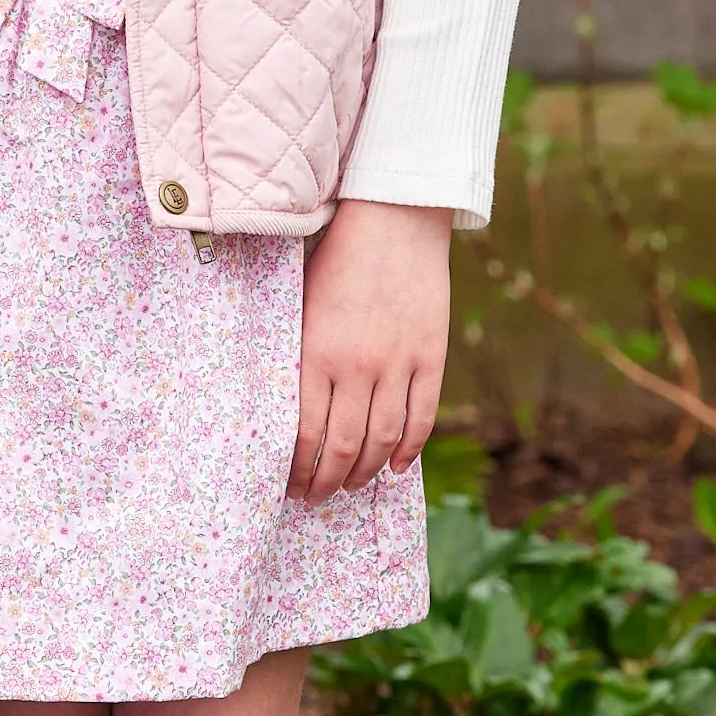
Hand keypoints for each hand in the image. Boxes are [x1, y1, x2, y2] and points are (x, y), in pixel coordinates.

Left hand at [287, 200, 451, 503]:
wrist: (393, 218)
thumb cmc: (335, 256)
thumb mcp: (300, 304)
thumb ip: (297, 355)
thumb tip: (284, 408)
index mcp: (316, 353)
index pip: (303, 434)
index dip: (296, 469)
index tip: (288, 485)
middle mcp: (357, 366)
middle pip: (342, 447)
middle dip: (327, 482)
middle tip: (317, 497)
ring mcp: (398, 363)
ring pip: (382, 440)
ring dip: (365, 472)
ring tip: (351, 485)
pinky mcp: (431, 356)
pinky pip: (421, 417)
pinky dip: (408, 449)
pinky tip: (395, 466)